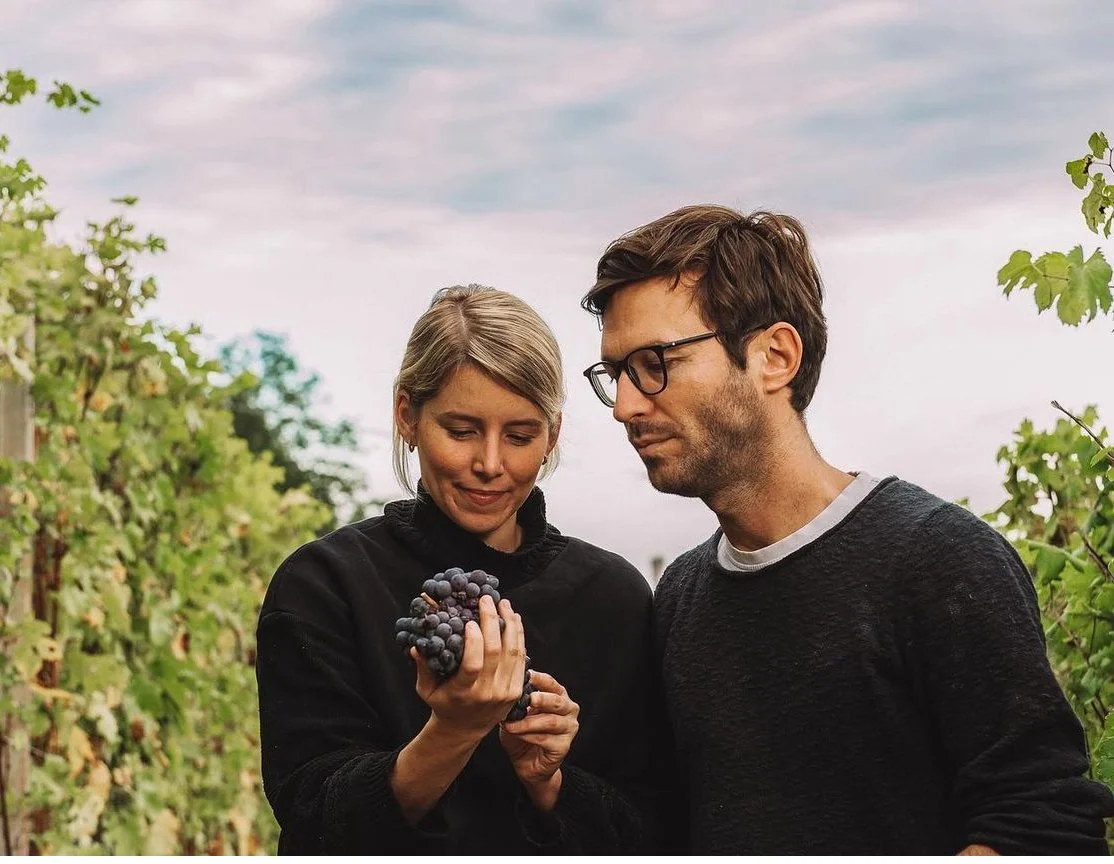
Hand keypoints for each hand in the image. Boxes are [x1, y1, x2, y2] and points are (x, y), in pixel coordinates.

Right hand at [412, 595, 525, 741]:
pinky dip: (519, 637)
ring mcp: (505, 691)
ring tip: (504, 604)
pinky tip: (514, 620)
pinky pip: (521, 658)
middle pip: (496, 652)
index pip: (473, 664)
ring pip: (513, 652)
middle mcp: (487, 692)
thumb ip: (423, 668)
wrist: (465, 728)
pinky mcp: (517, 689)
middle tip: (487, 600)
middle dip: (492, 621)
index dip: (474, 641)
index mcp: (464, 692)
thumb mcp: (426, 690)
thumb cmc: (443, 704)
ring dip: (510, 624)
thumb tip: (416, 646)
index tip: (470, 621)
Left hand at [499, 670, 579, 808]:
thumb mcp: (517, 714)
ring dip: (528, 722)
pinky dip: (529, 736)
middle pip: (556, 701)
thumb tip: (507, 692)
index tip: (525, 675)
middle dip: (541, 699)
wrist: (527, 764)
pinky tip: (516, 734)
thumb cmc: (522, 734)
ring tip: (511, 724)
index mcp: (558, 696)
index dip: (538, 678)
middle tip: (527, 699)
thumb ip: (517, 703)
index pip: (550, 683)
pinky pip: (546, 739)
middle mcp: (568, 710)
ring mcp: (569, 728)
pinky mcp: (564, 746)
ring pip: (551, 721)